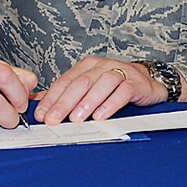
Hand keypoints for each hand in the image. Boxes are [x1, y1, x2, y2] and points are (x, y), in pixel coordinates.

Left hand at [33, 57, 167, 124]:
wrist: (147, 82)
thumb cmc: (115, 88)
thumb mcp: (89, 88)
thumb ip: (67, 95)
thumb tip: (39, 104)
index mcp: (87, 66)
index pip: (65, 81)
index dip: (52, 98)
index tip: (42, 115)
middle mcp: (101, 66)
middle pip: (80, 83)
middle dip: (64, 103)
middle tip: (54, 120)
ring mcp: (119, 72)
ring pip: (100, 84)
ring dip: (87, 103)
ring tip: (76, 119)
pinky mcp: (135, 82)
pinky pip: (122, 91)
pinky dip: (110, 104)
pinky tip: (101, 116)